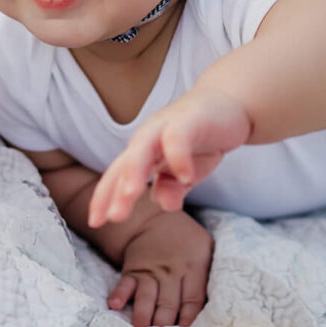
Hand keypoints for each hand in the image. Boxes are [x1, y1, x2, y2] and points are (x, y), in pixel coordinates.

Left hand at [87, 88, 251, 227]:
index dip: (104, 199)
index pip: (117, 177)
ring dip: (134, 171)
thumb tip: (166, 205)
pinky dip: (178, 157)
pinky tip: (185, 177)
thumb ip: (174, 189)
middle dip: (114, 190)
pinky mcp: (188, 119)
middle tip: (112, 216)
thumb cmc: (201, 139)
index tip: (95, 223)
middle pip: (123, 165)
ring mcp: (165, 126)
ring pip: (142, 148)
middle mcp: (148, 138)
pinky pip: (177, 137)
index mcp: (143, 153)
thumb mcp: (188, 173)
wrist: (230, 103)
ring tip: (131, 194)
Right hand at [109, 208, 214, 326]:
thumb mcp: (206, 248)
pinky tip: (115, 305)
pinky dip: (119, 294)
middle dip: (166, 323)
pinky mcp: (132, 270)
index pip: (193, 299)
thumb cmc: (186, 240)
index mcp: (193, 268)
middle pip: (168, 303)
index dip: (190, 319)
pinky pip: (125, 284)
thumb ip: (209, 273)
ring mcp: (150, 271)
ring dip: (143, 315)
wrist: (155, 217)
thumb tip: (217, 304)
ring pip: (147, 297)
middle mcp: (171, 272)